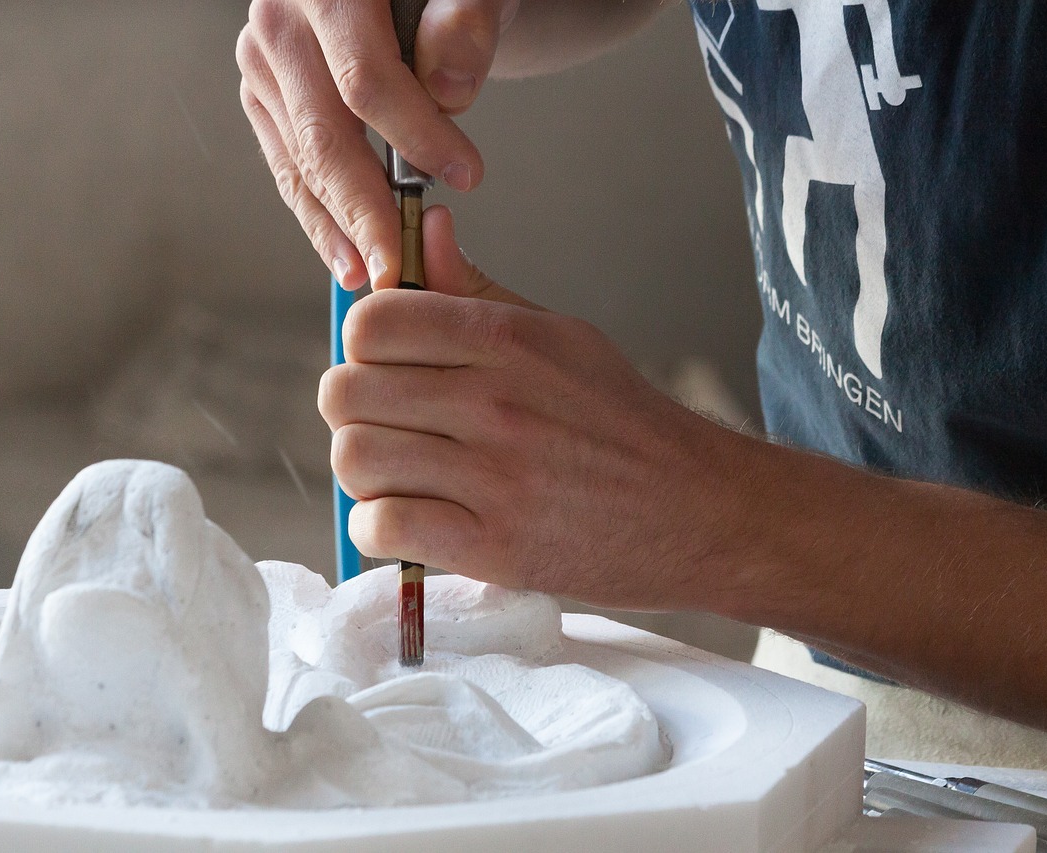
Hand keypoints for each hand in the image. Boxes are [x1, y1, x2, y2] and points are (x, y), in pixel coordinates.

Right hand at [236, 0, 517, 290]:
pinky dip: (321, 218)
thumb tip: (447, 87)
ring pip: (301, 162)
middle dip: (366, 208)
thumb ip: (467, 22)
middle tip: (400, 262)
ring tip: (373, 272)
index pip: (365, 79)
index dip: (416, 136)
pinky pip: (291, 170)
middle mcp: (279, 22)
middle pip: (323, 133)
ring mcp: (264, 63)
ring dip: (339, 227)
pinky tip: (346, 256)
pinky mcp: (265, 99)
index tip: (465, 177)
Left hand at [319, 206, 747, 608]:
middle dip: (357, 412)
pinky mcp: (493, 547)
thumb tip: (425, 229)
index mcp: (507, 341)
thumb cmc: (626, 424)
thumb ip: (476, 290)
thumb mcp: (561, 337)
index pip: (370, 323)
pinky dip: (382, 529)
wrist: (701, 512)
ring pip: (355, 460)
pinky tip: (416, 520)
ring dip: (367, 474)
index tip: (389, 370)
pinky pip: (379, 527)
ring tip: (404, 477)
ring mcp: (493, 477)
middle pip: (345, 393)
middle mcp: (495, 402)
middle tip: (392, 429)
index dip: (365, 348)